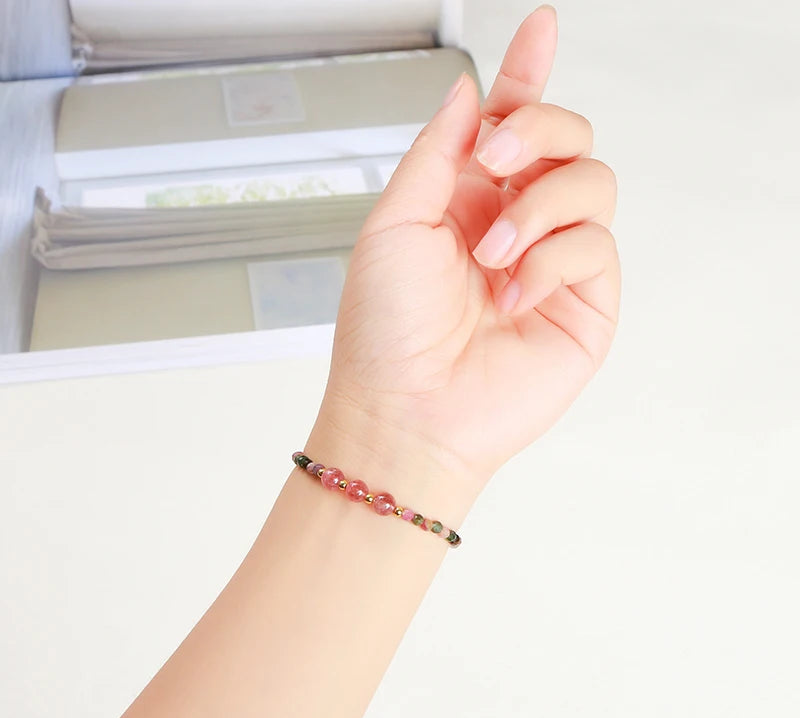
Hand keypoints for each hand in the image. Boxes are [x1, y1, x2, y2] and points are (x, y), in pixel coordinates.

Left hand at [319, 6, 619, 490]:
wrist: (406, 413)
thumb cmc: (385, 332)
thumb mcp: (394, 223)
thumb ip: (438, 152)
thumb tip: (471, 92)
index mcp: (464, 200)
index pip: (509, 121)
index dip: (528, 72)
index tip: (541, 25)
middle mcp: (512, 223)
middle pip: (565, 136)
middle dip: (537, 129)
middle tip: (496, 159)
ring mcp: (551, 262)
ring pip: (592, 182)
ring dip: (538, 207)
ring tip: (492, 257)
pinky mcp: (583, 302)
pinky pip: (596, 245)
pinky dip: (551, 260)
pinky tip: (513, 296)